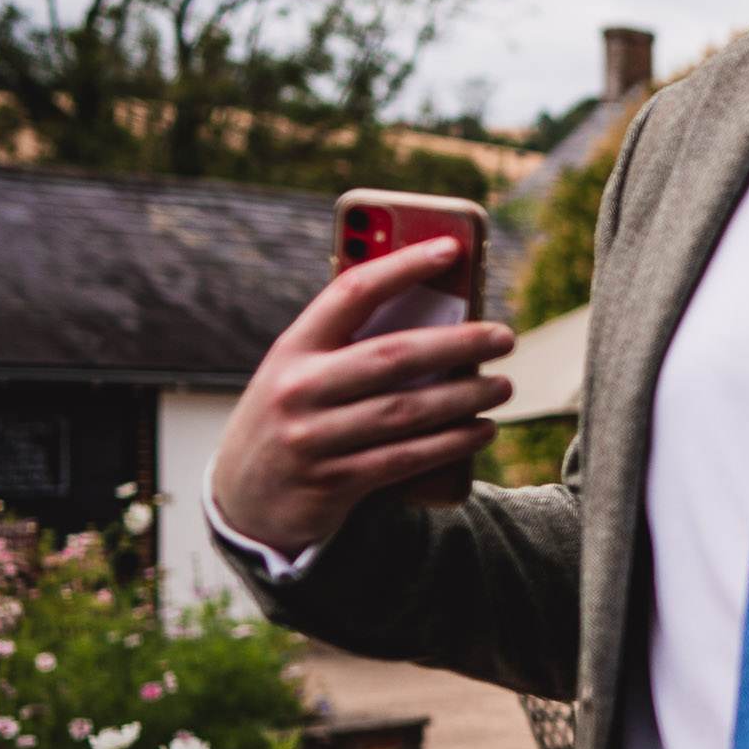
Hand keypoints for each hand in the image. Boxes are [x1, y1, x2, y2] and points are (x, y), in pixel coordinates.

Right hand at [214, 237, 516, 556]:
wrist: (244, 500)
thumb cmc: (295, 417)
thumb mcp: (304, 374)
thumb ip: (353, 345)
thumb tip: (445, 315)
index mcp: (292, 348)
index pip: (352, 292)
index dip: (403, 266)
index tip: (451, 248)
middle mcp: (297, 388)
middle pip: (393, 356)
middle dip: (457, 343)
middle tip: (504, 336)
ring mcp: (311, 438)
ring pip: (406, 410)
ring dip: (464, 396)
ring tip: (503, 385)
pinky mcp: (332, 482)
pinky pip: (405, 457)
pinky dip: (452, 442)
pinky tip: (483, 429)